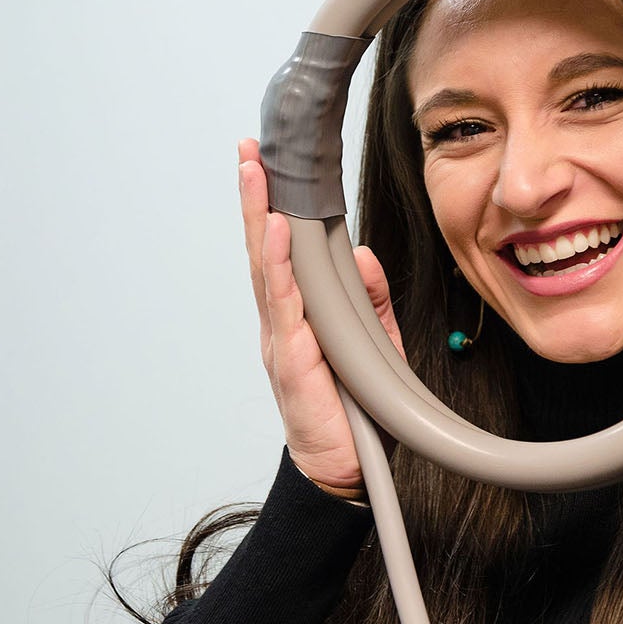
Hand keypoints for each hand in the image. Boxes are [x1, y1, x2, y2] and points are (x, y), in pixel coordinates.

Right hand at [238, 138, 405, 500]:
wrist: (346, 471)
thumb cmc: (354, 408)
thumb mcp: (374, 343)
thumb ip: (369, 300)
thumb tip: (360, 255)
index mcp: (298, 316)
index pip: (280, 253)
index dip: (270, 208)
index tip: (266, 165)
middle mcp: (282, 323)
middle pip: (262, 250)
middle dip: (254, 198)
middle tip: (248, 152)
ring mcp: (282, 340)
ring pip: (265, 269)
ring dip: (257, 218)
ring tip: (254, 175)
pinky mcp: (292, 360)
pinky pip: (284, 306)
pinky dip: (277, 266)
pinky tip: (272, 232)